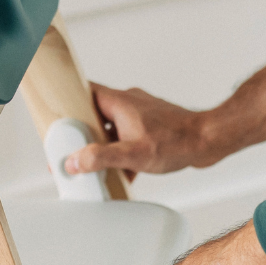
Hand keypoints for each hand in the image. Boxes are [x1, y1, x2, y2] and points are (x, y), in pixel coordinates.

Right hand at [64, 83, 225, 175]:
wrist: (209, 141)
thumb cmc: (177, 141)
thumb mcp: (132, 154)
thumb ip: (100, 158)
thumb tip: (74, 162)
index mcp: (120, 102)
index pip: (85, 92)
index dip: (68, 102)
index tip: (56, 116)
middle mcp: (129, 103)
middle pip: (95, 113)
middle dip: (84, 133)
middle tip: (73, 149)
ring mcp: (141, 114)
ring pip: (112, 128)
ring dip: (105, 146)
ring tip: (98, 165)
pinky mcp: (152, 127)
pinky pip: (128, 137)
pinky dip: (123, 152)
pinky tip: (124, 172)